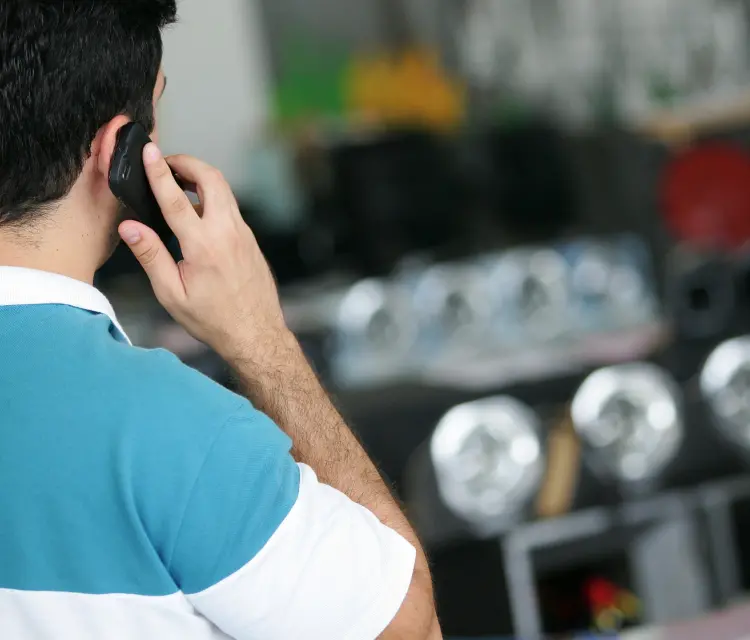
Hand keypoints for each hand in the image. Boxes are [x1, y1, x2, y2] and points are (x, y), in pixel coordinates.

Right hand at [118, 144, 291, 363]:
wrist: (256, 333)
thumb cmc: (213, 319)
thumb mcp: (172, 294)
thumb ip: (151, 256)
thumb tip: (130, 227)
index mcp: (203, 245)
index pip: (175, 198)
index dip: (159, 171)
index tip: (149, 151)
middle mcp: (227, 232)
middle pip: (211, 178)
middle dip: (188, 162)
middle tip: (166, 162)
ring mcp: (243, 234)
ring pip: (224, 191)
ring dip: (201, 178)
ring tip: (178, 182)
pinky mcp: (250, 239)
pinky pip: (231, 208)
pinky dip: (213, 198)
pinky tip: (197, 211)